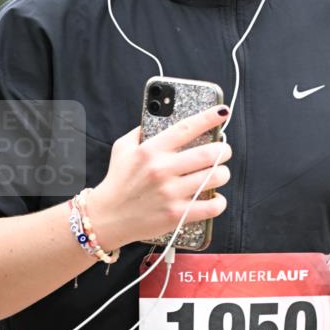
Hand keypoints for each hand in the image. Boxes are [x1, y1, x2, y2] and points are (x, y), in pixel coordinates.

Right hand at [86, 104, 232, 248]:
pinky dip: (219, 202)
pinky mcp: (176, 214)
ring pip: (215, 177)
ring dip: (223, 174)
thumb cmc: (117, 181)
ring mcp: (170, 193)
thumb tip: (159, 117)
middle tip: (223, 151)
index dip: (208, 118)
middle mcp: (162, 169)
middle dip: (224, 150)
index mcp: (151, 150)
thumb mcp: (123, 148)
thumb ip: (141, 131)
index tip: (222, 112)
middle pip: (209, 154)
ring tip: (220, 173)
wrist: (106, 217)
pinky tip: (215, 198)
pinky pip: (211, 206)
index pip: (187, 128)